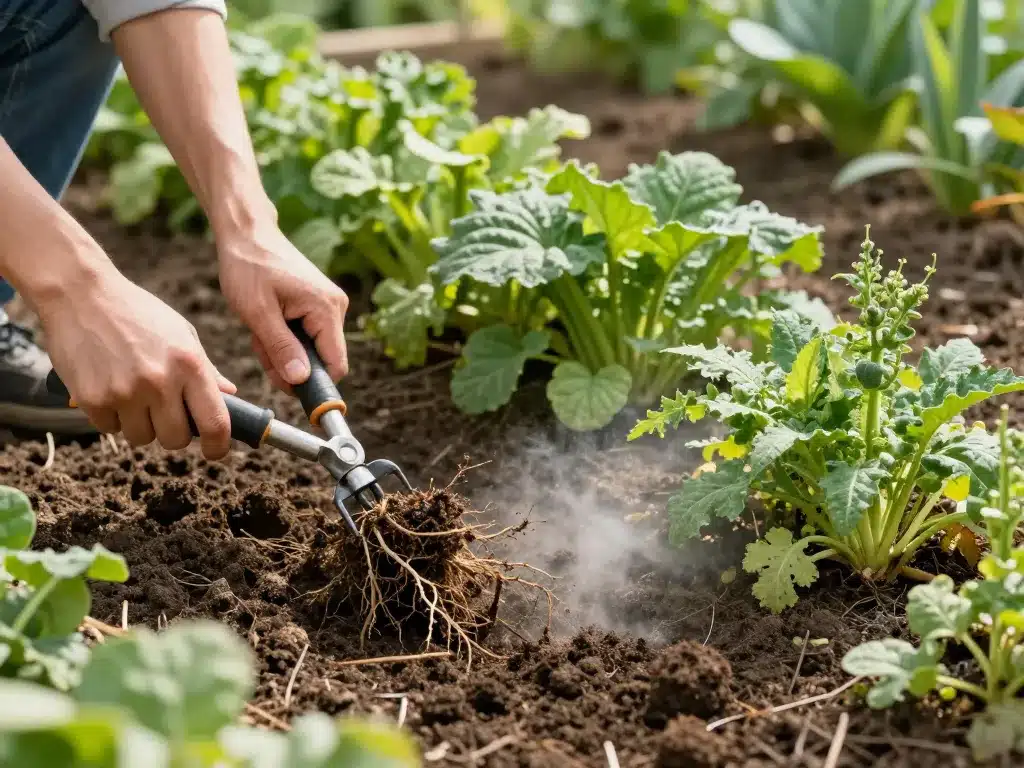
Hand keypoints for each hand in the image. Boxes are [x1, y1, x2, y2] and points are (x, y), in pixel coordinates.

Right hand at [37, 265, 236, 458]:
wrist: (80, 293)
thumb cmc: (136, 312)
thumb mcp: (180, 332)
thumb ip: (205, 369)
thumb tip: (229, 396)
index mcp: (190, 364)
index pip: (215, 423)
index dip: (219, 446)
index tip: (215, 450)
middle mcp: (160, 381)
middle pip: (177, 439)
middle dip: (175, 433)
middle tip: (166, 414)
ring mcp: (125, 392)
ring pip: (142, 438)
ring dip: (141, 425)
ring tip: (134, 395)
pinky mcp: (92, 399)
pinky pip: (110, 429)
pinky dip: (111, 417)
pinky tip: (109, 388)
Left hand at [217, 223, 348, 390]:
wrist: (247, 234)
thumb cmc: (249, 267)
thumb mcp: (258, 313)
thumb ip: (281, 348)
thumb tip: (301, 381)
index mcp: (326, 309)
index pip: (336, 365)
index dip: (315, 385)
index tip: (286, 388)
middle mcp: (335, 308)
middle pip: (321, 360)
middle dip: (290, 364)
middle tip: (260, 347)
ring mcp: (328, 306)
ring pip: (310, 350)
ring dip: (282, 351)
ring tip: (259, 331)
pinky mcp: (318, 305)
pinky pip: (306, 336)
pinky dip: (283, 338)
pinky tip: (266, 323)